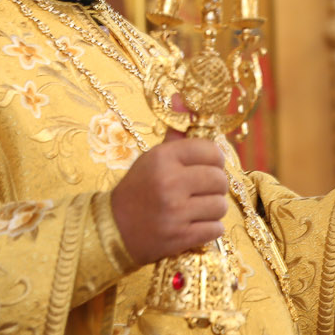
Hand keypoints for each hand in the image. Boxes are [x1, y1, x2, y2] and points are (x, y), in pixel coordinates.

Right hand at [110, 131, 228, 265]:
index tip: (207, 165)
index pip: (210, 150)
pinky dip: (210, 228)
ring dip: (213, 208)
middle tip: (203, 188)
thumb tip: (181, 97)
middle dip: (216, 185)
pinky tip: (194, 224)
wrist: (114, 228)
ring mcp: (175, 212)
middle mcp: (169, 182)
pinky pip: (216, 229)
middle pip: (219, 179)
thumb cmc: (138, 189)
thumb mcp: (152, 157)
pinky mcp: (180, 237)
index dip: (214, 159)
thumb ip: (174, 132)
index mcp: (163, 158)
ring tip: (197, 208)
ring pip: (220, 205)